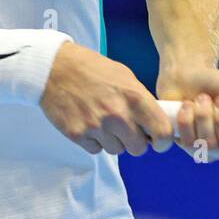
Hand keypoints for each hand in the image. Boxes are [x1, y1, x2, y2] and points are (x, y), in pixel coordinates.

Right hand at [40, 42, 175, 155]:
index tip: (158, 141)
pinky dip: (94, 141)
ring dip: (113, 141)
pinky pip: (95, 150)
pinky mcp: (78, 135)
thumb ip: (141, 100)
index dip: (163, 141)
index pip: (161, 132)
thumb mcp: (125, 76)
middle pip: (138, 148)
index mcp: (134, 97)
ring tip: (103, 121)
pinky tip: (89, 122)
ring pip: (116, 150)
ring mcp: (96, 126)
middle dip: (135, 142)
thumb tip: (154, 123)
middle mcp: (117, 114)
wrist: (55, 68)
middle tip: (126, 130)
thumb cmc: (92, 69)